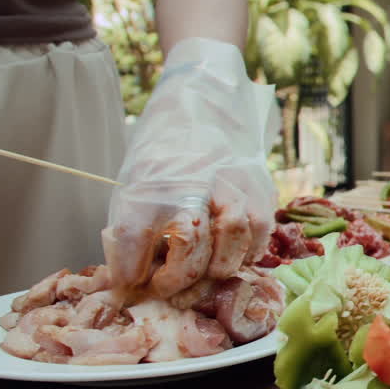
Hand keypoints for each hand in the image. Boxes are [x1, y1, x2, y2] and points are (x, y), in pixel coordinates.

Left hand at [103, 38, 279, 296]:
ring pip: (232, 237)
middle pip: (189, 243)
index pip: (134, 233)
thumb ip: (134, 222)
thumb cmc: (165, 145)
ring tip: (205, 274)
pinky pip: (260, 231)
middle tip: (167, 288)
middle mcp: (195, 179)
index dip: (129, 268)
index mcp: (153, 175)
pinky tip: (232, 255)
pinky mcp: (260, 187)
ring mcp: (232, 181)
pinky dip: (246, 252)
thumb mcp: (136, 176)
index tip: (128, 285)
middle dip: (176, 278)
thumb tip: (130, 273)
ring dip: (217, 267)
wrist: (205, 100)